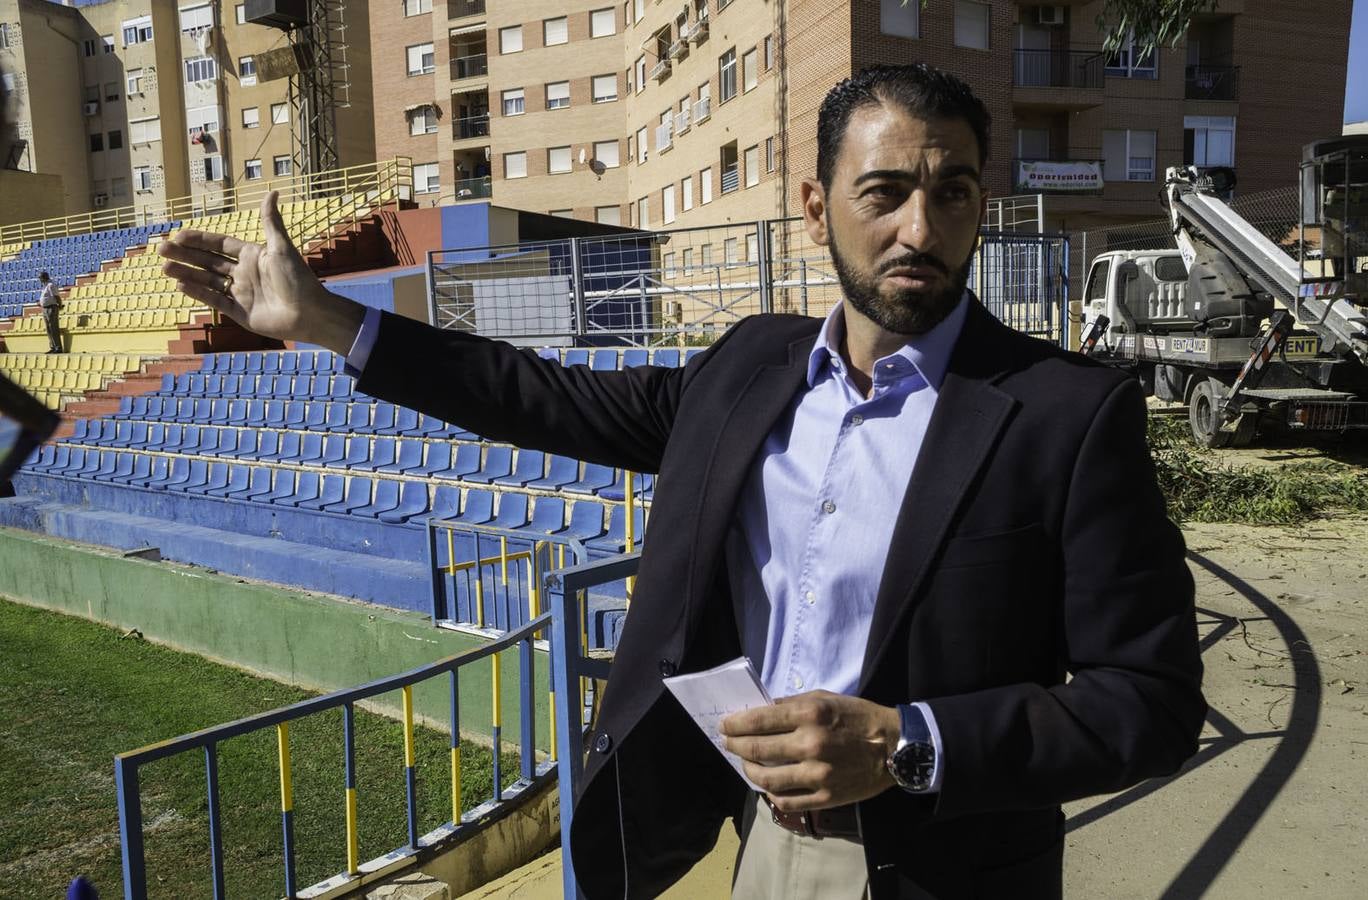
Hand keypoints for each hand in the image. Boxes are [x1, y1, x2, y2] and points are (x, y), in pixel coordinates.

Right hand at [158, 191, 364, 353]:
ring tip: (164, 268)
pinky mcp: (240, 312)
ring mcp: (241, 293)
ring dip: (186, 273)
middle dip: (184, 255)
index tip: (177, 235)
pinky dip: (198, 293)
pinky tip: (180, 286)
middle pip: (208, 261)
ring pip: (207, 281)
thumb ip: (271, 222)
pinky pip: (214, 300)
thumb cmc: (299, 280)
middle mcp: (244, 273)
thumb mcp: (282, 248)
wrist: (311, 314)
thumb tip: (272, 191)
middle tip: (160, 250)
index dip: (198, 240)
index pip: (218, 244)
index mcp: (252, 255)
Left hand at [720, 690, 901, 812]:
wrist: (893, 747)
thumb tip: (762, 710)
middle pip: (757, 749)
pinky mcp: (825, 798)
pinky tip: (767, 786)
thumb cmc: (857, 717)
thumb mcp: (825, 698)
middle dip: (735, 745)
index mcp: (809, 715)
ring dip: (748, 771)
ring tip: (744, 765)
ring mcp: (817, 775)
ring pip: (766, 779)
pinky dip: (770, 794)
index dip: (735, 724)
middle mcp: (810, 744)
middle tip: (728, 743)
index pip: (759, 720)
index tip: (725, 726)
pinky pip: (786, 801)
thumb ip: (793, 703)